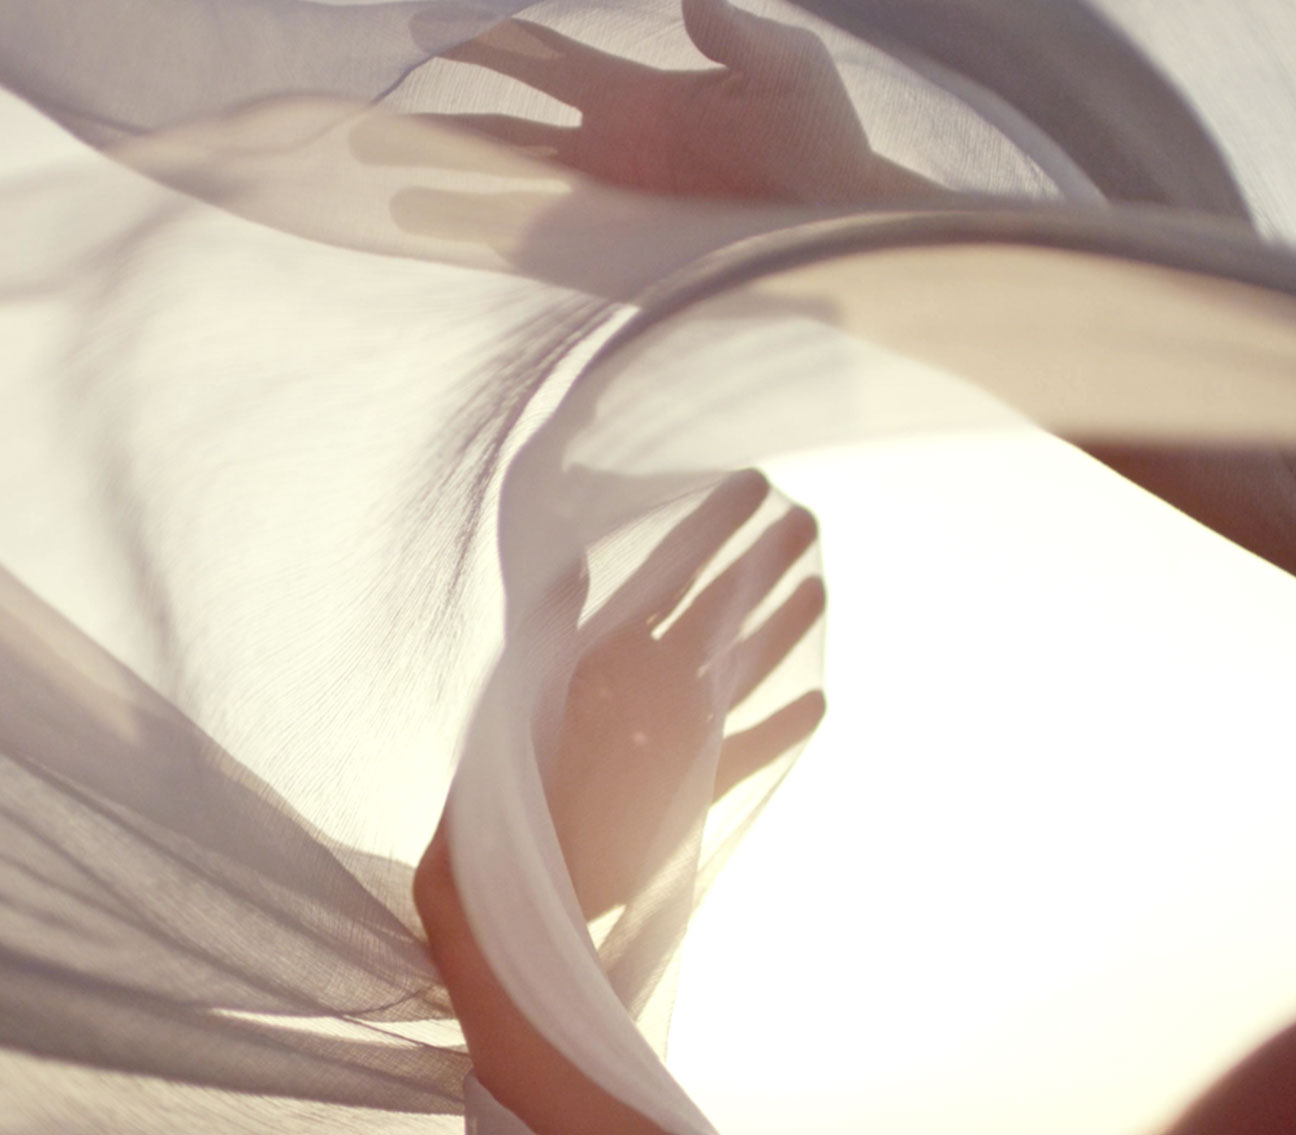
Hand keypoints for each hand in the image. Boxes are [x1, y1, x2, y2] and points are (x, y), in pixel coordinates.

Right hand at [405, 0, 934, 203]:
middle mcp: (608, 150)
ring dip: (455, 195)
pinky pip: (551, 252)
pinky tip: (457, 251)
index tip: (423, 29)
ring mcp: (611, 208)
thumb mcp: (787, 74)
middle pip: (504, 132)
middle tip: (368, 129)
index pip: (539, 58)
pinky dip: (503, 250)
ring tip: (390, 200)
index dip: (483, 43)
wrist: (840, 224)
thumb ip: (738, 38)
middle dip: (441, 130)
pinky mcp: (624, 257)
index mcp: (634, 96)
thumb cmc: (821, 140)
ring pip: (514, 196)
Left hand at [542, 470, 825, 917]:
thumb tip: (572, 557)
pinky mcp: (691, 790)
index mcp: (608, 653)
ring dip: (780, 631)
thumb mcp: (525, 695)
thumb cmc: (504, 787)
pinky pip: (749, 752)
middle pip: (719, 611)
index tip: (752, 483)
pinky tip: (819, 700)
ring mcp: (676, 734)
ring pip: (742, 671)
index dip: (711, 527)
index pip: (670, 575)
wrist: (507, 884)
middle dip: (760, 564)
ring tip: (819, 588)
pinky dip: (783, 729)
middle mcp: (649, 684)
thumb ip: (555, 628)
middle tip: (805, 519)